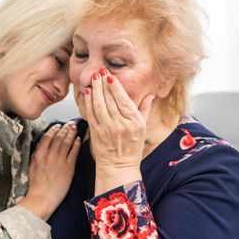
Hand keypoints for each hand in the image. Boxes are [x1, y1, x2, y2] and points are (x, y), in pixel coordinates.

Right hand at [18, 123, 79, 220]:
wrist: (42, 198)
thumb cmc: (35, 185)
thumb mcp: (31, 167)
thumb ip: (36, 154)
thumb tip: (42, 144)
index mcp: (39, 155)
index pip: (48, 137)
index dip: (54, 129)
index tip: (58, 125)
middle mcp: (50, 156)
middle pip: (59, 138)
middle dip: (65, 129)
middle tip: (70, 123)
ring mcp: (60, 162)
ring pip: (67, 143)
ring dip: (71, 134)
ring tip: (75, 128)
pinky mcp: (69, 169)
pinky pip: (74, 153)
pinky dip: (77, 145)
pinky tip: (79, 140)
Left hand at [84, 69, 154, 194]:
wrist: (118, 166)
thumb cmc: (132, 147)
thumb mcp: (142, 128)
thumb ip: (144, 109)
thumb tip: (151, 95)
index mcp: (133, 121)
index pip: (123, 99)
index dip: (115, 86)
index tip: (110, 75)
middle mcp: (120, 124)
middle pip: (109, 99)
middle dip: (103, 83)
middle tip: (100, 71)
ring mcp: (107, 128)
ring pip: (99, 104)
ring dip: (95, 89)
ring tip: (93, 78)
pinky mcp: (96, 133)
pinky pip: (91, 114)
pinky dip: (88, 102)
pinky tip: (88, 92)